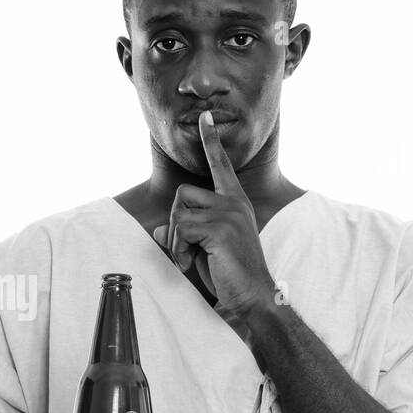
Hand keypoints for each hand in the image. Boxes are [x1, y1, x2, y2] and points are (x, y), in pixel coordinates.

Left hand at [152, 111, 277, 320]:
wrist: (252, 295)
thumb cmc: (229, 273)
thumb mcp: (203, 249)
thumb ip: (185, 234)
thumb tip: (159, 231)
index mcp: (234, 202)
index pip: (221, 165)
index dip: (211, 141)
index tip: (205, 117)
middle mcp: (233, 202)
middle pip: (182, 194)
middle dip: (174, 223)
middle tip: (186, 250)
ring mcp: (228, 213)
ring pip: (178, 213)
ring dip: (175, 240)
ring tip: (191, 259)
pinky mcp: (220, 228)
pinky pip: (180, 229)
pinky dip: (178, 250)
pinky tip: (191, 263)